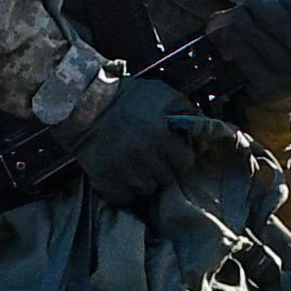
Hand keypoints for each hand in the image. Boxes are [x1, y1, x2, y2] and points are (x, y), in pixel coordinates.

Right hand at [75, 71, 241, 208]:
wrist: (85, 106)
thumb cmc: (128, 97)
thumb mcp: (161, 93)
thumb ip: (186, 110)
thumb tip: (205, 129)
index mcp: (160, 137)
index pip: (185, 163)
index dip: (180, 156)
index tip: (172, 150)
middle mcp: (144, 159)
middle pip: (167, 179)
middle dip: (163, 168)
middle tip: (152, 156)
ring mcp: (124, 175)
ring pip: (147, 190)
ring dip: (144, 179)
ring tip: (135, 163)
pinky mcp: (107, 185)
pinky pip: (126, 197)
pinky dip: (125, 189)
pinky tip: (122, 172)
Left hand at [204, 0, 290, 105]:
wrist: (289, 90)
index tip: (283, 2)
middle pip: (278, 22)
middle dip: (259, 7)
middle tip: (250, 3)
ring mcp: (290, 75)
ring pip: (257, 37)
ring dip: (242, 22)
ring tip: (239, 17)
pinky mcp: (268, 88)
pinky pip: (244, 56)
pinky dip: (234, 42)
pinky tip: (233, 37)